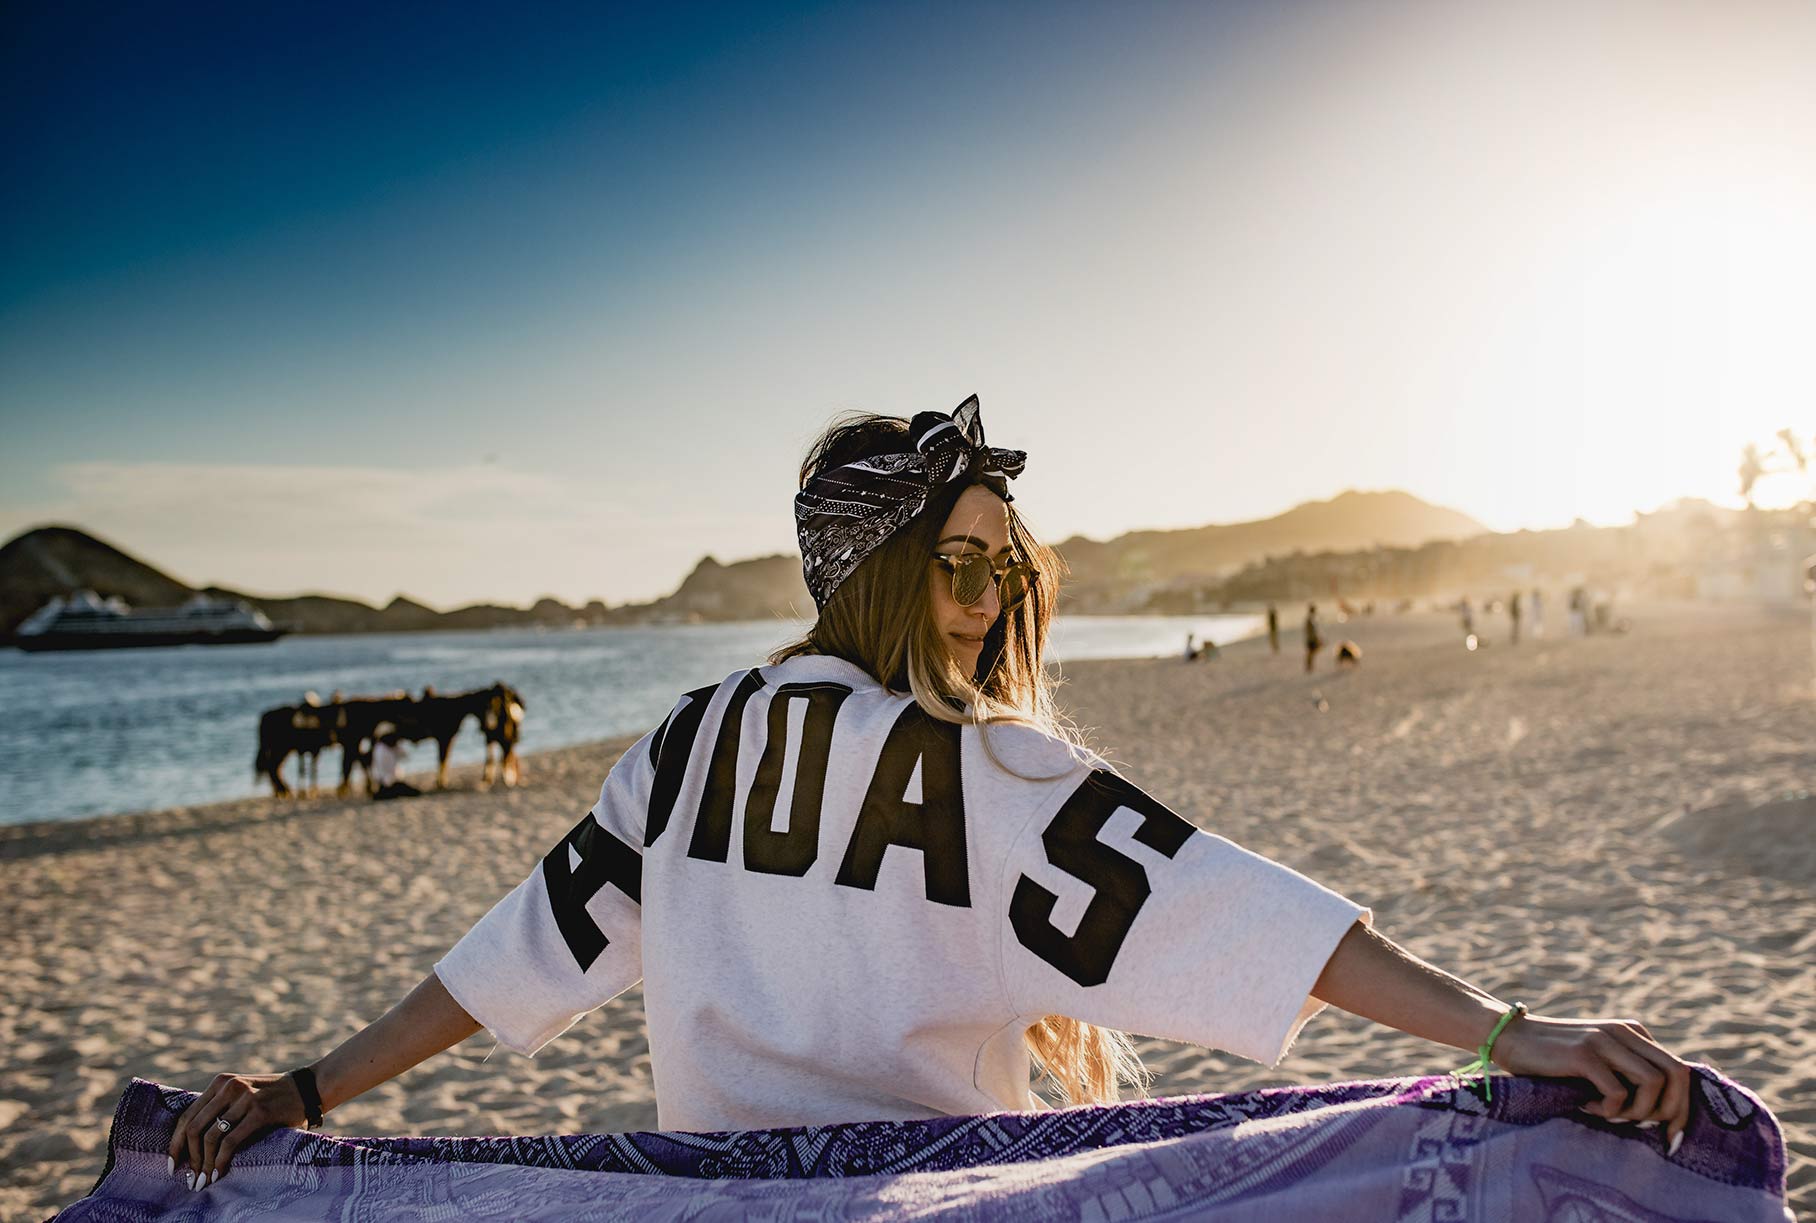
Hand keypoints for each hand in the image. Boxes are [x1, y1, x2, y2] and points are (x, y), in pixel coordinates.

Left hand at [167, 1071, 306, 1187]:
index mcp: (221, 1083)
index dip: (176, 1143)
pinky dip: (220, 1161)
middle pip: (194, 1127)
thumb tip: (191, 1144)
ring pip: (210, 1137)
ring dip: (204, 1164)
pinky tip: (219, 1173)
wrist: (308, 1089)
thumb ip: (221, 1108)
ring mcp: (245, 1098)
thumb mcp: (242, 1095)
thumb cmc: (273, 1098)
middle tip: (190, 1178)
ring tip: (204, 1180)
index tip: (172, 1164)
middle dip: (188, 1157)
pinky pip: (230, 1142)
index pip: (188, 1115)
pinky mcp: (259, 1111)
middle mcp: (229, 1087)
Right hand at [1488, 1013, 1692, 1150]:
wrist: (1509, 1037)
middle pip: (1676, 1074)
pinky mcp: (1583, 1053)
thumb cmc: (1554, 1059)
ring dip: (1637, 1111)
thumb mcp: (1599, 1060)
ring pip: (1653, 1083)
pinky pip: (1617, 1092)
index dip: (1683, 1108)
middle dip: (1672, 1112)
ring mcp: (1604, 1040)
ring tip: (1610, 1115)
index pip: (1679, 1070)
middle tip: (1652, 1134)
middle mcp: (1624, 1031)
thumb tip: (1665, 1113)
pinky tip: (1585, 1106)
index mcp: (1633, 1032)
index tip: (1673, 1138)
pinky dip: (1607, 1110)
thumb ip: (1628, 1071)